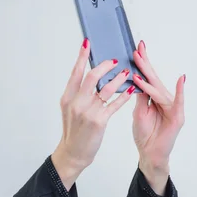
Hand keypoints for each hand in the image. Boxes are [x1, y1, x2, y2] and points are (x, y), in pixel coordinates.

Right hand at [52, 38, 135, 188]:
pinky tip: (129, 91)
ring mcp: (88, 112)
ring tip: (126, 73)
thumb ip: (77, 94)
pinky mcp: (99, 121)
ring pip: (106, 88)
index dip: (82, 57)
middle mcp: (76, 102)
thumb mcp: (69, 110)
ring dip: (118, 79)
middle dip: (105, 65)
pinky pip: (114, 104)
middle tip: (114, 61)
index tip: (88, 43)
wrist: (73, 153)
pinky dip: (123, 96)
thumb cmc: (74, 131)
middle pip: (92, 76)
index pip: (75, 72)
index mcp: (67, 98)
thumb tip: (87, 76)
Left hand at [131, 40, 185, 170]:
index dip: (141, 63)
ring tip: (140, 68)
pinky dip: (180, 91)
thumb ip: (139, 97)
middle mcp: (163, 98)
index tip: (134, 48)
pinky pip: (178, 102)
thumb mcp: (138, 112)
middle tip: (138, 48)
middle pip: (153, 79)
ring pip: (159, 90)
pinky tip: (181, 79)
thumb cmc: (145, 134)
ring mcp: (172, 107)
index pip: (146, 77)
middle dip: (145, 63)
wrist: (150, 153)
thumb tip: (134, 79)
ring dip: (150, 79)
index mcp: (153, 97)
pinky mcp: (177, 117)